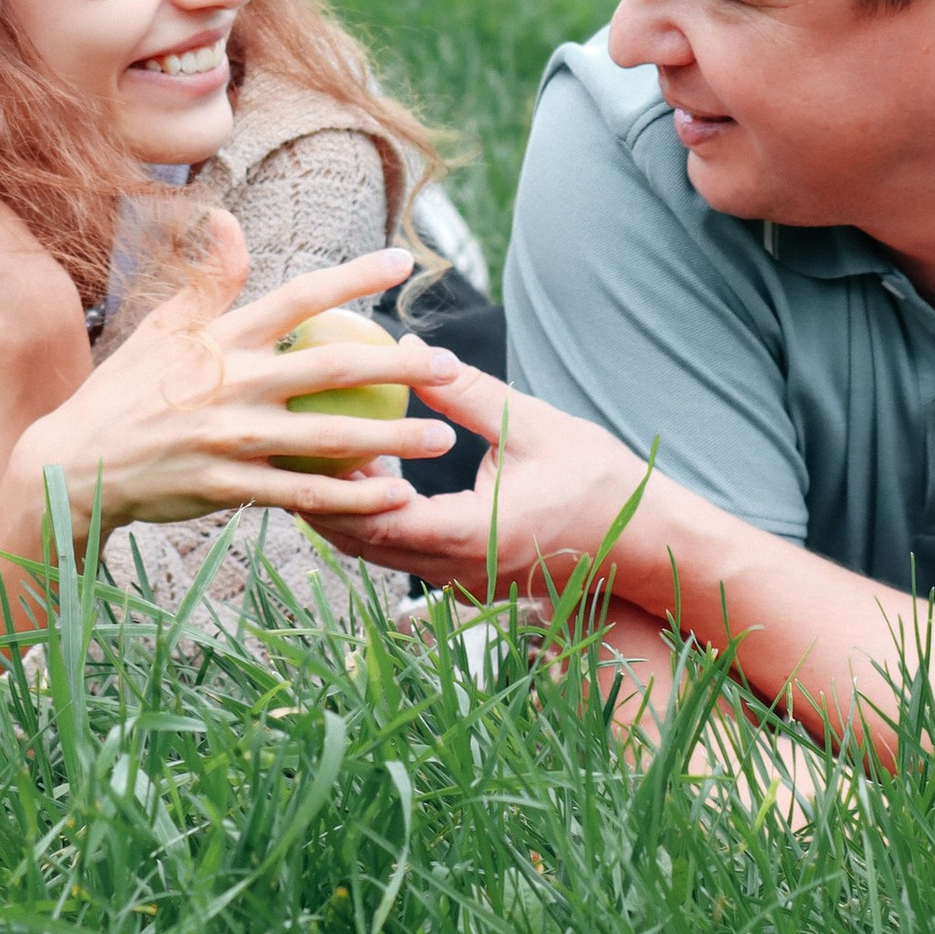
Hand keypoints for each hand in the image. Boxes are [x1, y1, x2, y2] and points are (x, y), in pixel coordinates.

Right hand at [0, 228, 464, 557]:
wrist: (76, 466)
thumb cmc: (125, 393)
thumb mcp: (162, 327)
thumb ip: (210, 279)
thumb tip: (228, 219)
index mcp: (221, 339)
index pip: (298, 298)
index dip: (354, 278)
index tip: (403, 264)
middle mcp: (232, 384)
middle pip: (332, 369)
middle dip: (397, 366)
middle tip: (449, 364)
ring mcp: (232, 438)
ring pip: (329, 438)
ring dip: (393, 439)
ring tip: (443, 441)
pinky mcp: (229, 488)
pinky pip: (303, 494)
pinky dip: (351, 499)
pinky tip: (393, 498)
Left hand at [321, 360, 657, 597]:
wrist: (647, 546)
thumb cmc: (600, 485)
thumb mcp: (536, 427)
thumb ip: (470, 394)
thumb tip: (419, 351)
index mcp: (469, 535)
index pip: (376, 519)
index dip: (329, 488)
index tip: (298, 448)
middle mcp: (456, 570)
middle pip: (364, 545)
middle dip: (320, 503)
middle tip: (287, 453)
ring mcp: (463, 582)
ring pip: (382, 554)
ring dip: (348, 514)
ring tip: (314, 463)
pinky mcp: (471, 579)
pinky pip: (407, 555)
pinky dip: (379, 523)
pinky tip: (369, 482)